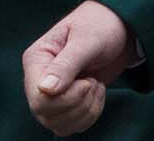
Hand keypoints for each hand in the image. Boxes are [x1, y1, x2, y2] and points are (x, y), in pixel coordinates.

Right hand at [23, 0, 136, 135]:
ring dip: (86, 111)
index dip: (66, 99)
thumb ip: (65, 65)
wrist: (118, 30)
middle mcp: (38, 79)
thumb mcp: (85, 42)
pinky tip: (97, 93)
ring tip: (96, 85)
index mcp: (36, 60)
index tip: (87, 81)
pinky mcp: (67, 102)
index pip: (38, 98)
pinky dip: (91, 115)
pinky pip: (73, 125)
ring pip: (59, 124)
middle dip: (77, 106)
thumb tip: (44, 90)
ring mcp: (52, 93)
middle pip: (46, 115)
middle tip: (93, 82)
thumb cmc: (99, 27)